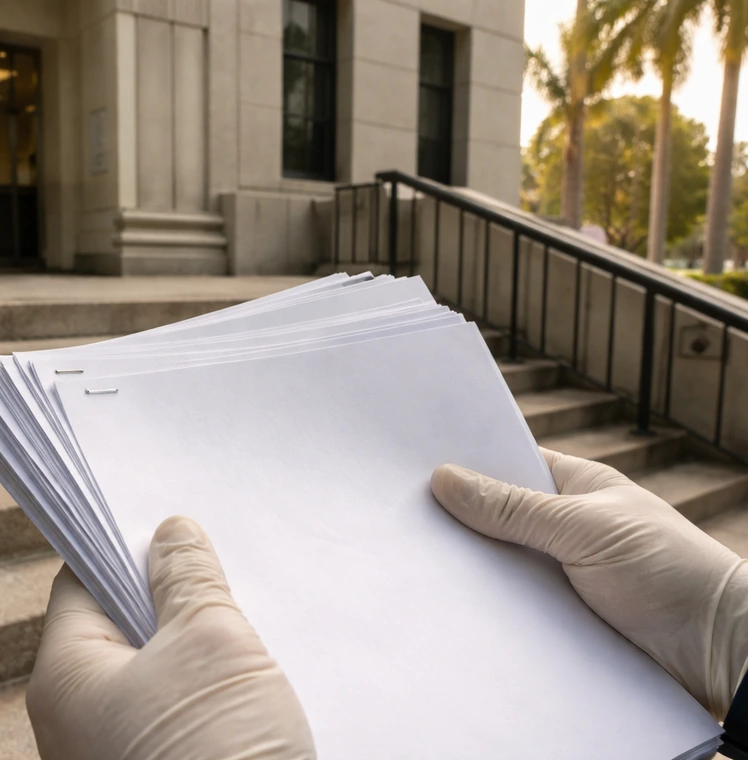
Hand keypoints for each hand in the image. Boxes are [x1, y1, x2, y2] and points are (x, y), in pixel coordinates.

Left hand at [26, 515, 315, 759]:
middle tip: (217, 591)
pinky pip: (164, 718)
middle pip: (114, 629)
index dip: (126, 551)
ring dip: (190, 652)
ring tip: (236, 642)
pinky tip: (238, 694)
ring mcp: (108, 756)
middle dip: (168, 604)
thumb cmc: (218, 756)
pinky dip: (198, 697)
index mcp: (62, 679)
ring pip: (145, 676)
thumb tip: (173, 535)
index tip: (172, 539)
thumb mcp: (210, 641)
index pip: (79, 584)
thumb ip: (188, 578)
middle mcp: (70, 724)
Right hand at [431, 448, 747, 718]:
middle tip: (401, 518)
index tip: (412, 467)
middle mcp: (565, 527)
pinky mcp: (561, 618)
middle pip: (496, 517)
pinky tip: (453, 605)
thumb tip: (445, 478)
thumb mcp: (584, 528)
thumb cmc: (669, 569)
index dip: (465, 465)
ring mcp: (562, 573)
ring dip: (473, 568)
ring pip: (501, 564)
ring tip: (416, 563)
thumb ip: (514, 508)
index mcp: (576, 488)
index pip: (508, 465)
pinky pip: (514, 607)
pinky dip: (490, 606)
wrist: (719, 651)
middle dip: (459, 520)